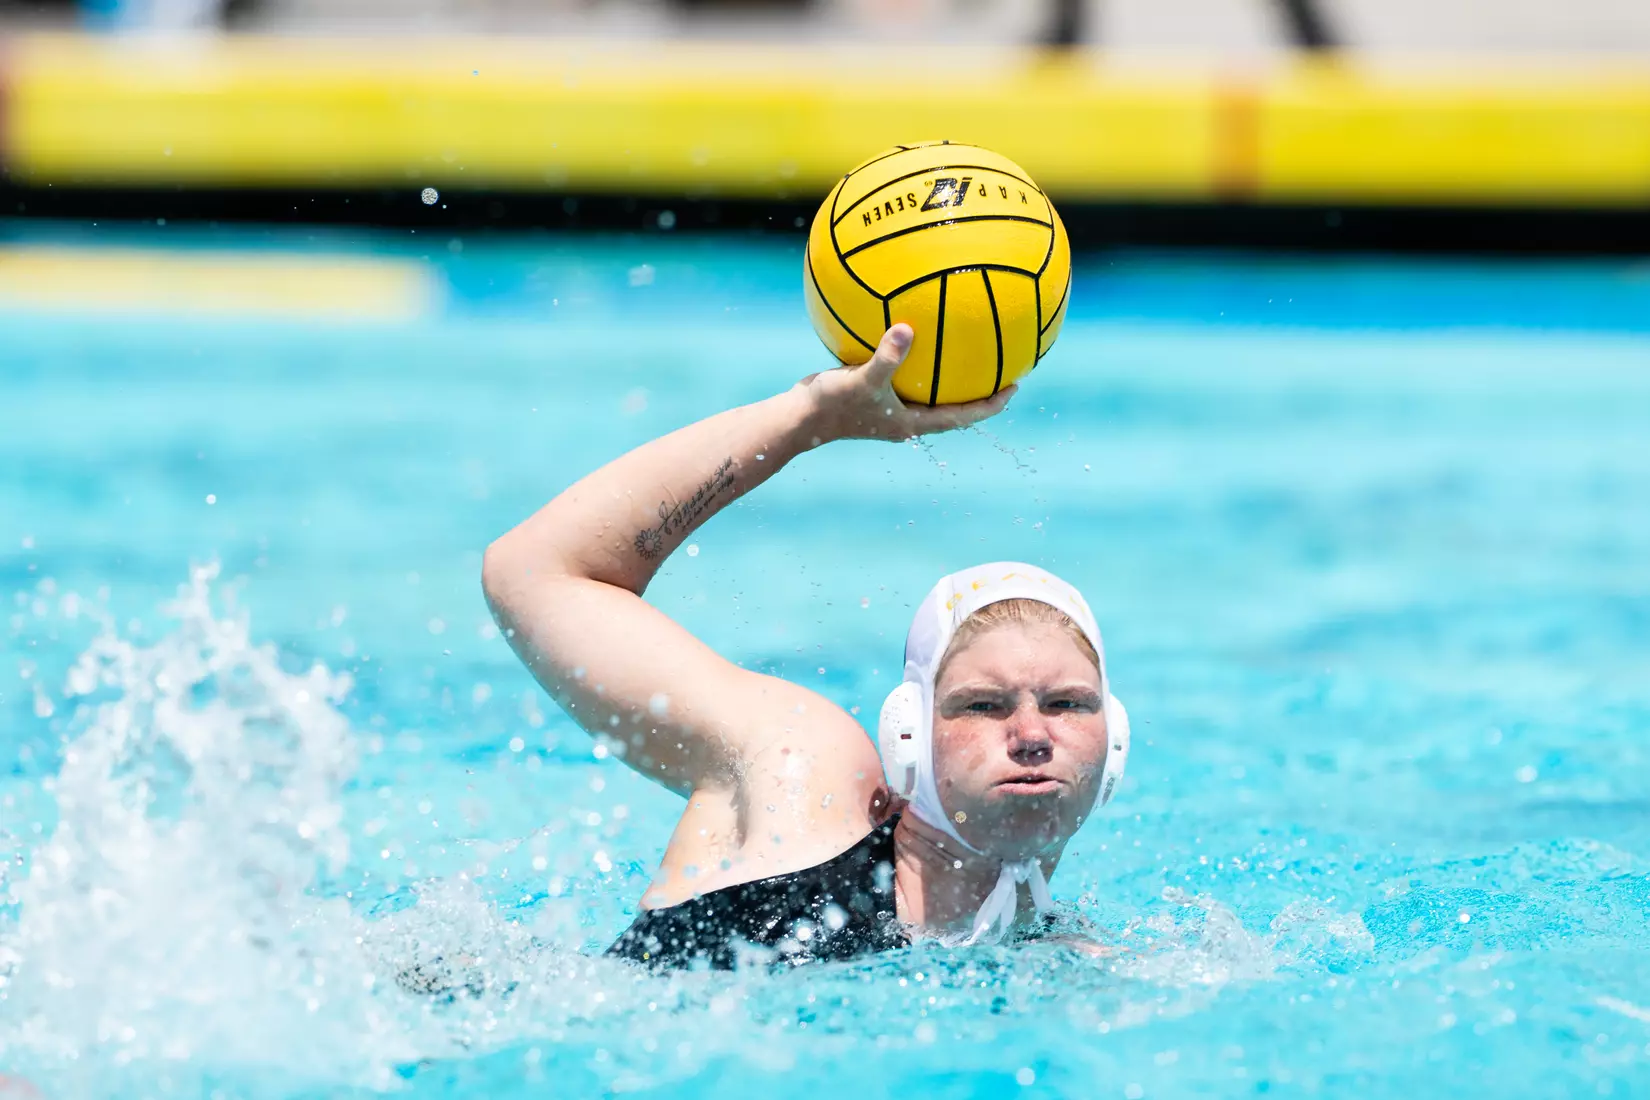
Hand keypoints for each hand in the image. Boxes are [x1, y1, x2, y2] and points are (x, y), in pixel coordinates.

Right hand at [799, 324, 1017, 441]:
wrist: (798, 418)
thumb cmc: (831, 405)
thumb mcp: (861, 380)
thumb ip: (887, 357)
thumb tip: (906, 329)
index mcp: (913, 423)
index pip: (963, 417)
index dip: (991, 404)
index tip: (1015, 386)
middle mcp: (906, 418)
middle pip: (954, 405)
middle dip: (979, 388)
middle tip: (1004, 366)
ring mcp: (891, 407)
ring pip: (930, 391)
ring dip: (950, 375)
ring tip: (969, 349)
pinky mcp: (875, 394)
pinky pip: (906, 374)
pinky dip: (915, 357)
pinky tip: (916, 331)